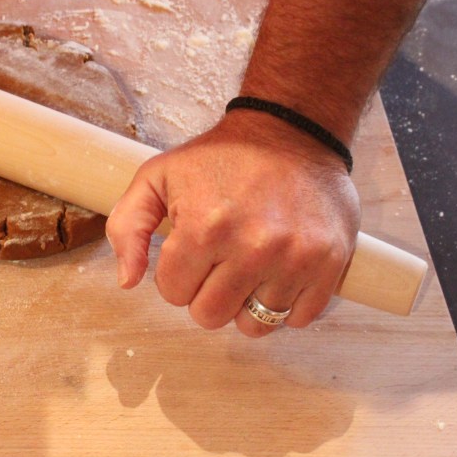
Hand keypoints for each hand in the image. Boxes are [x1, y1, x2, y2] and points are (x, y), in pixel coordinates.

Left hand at [105, 111, 359, 336]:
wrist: (292, 132)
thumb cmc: (220, 157)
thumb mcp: (157, 176)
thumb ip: (127, 227)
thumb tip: (127, 282)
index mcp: (204, 227)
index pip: (173, 292)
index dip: (177, 274)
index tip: (191, 250)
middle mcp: (252, 247)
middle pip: (210, 316)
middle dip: (206, 293)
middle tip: (218, 261)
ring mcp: (295, 259)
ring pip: (254, 325)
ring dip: (245, 303)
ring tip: (248, 267)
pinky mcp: (329, 265)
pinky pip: (297, 319)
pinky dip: (284, 304)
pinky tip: (277, 272)